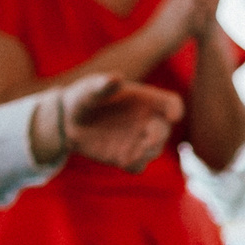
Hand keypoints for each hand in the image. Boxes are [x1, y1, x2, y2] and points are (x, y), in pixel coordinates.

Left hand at [55, 74, 185, 172]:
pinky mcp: (127, 158)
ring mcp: (139, 141)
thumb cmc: (85, 98)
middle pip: (164, 130)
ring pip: (153, 150)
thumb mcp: (90, 89)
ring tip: (131, 157)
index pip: (171, 103)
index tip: (173, 116)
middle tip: (148, 142)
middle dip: (159, 137)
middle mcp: (148, 121)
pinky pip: (138, 166)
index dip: (175, 109)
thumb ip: (102, 85)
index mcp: (147, 100)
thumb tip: (115, 78)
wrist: (69, 121)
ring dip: (147, 154)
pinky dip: (134, 164)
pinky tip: (122, 162)